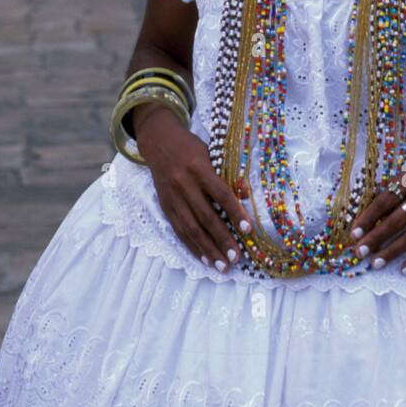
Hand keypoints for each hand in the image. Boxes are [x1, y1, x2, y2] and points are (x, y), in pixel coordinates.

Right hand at [136, 107, 253, 271]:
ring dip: (208, 249)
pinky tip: (204, 258)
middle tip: (236, 257)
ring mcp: (172, 196)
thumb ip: (226, 174)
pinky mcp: (164, 205)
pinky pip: (179, 230)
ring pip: (190, 228)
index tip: (247, 230)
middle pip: (205, 216)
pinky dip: (192, 246)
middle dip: (222, 239)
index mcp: (198, 167)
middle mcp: (183, 183)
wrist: (157, 141)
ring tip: (222, 265)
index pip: (220, 193)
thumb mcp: (210, 152)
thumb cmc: (189, 146)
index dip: (234, 212)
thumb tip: (246, 194)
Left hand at [345, 142, 405, 273]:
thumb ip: (396, 188)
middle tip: (360, 252)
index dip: (368, 217)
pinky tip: (405, 269)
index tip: (354, 232)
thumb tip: (371, 213)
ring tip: (376, 263)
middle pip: (397, 219)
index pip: (386, 200)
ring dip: (393, 250)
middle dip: (376, 237)